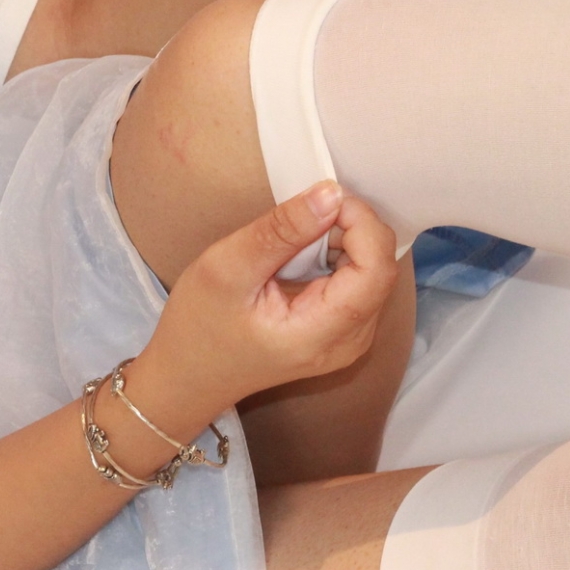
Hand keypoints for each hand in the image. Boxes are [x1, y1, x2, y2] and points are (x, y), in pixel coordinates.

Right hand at [133, 183, 398, 419]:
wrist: (188, 376)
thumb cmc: (199, 326)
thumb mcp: (226, 268)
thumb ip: (280, 231)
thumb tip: (331, 194)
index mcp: (322, 335)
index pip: (376, 269)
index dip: (360, 223)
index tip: (322, 199)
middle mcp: (350, 342)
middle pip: (380, 269)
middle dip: (352, 228)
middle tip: (303, 212)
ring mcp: (350, 341)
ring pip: (374, 273)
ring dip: (345, 240)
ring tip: (295, 236)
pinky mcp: (343, 333)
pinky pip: (360, 283)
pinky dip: (339, 256)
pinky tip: (302, 255)